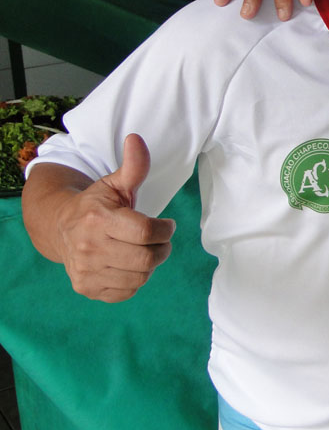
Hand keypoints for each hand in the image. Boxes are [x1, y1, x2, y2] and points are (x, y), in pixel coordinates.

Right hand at [54, 134, 175, 302]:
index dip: (165, 230)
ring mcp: (85, 271)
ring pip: (139, 278)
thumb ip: (134, 165)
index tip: (167, 224)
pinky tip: (128, 264)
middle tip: (160, 240)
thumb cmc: (97, 204)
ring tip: (144, 251)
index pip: (146, 233)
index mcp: (99, 219)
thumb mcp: (115, 182)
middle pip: (146, 259)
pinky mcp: (86, 288)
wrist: (60, 227)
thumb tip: (136, 138)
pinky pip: (127, 291)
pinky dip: (135, 280)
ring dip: (150, 265)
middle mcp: (88, 248)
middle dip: (162, 249)